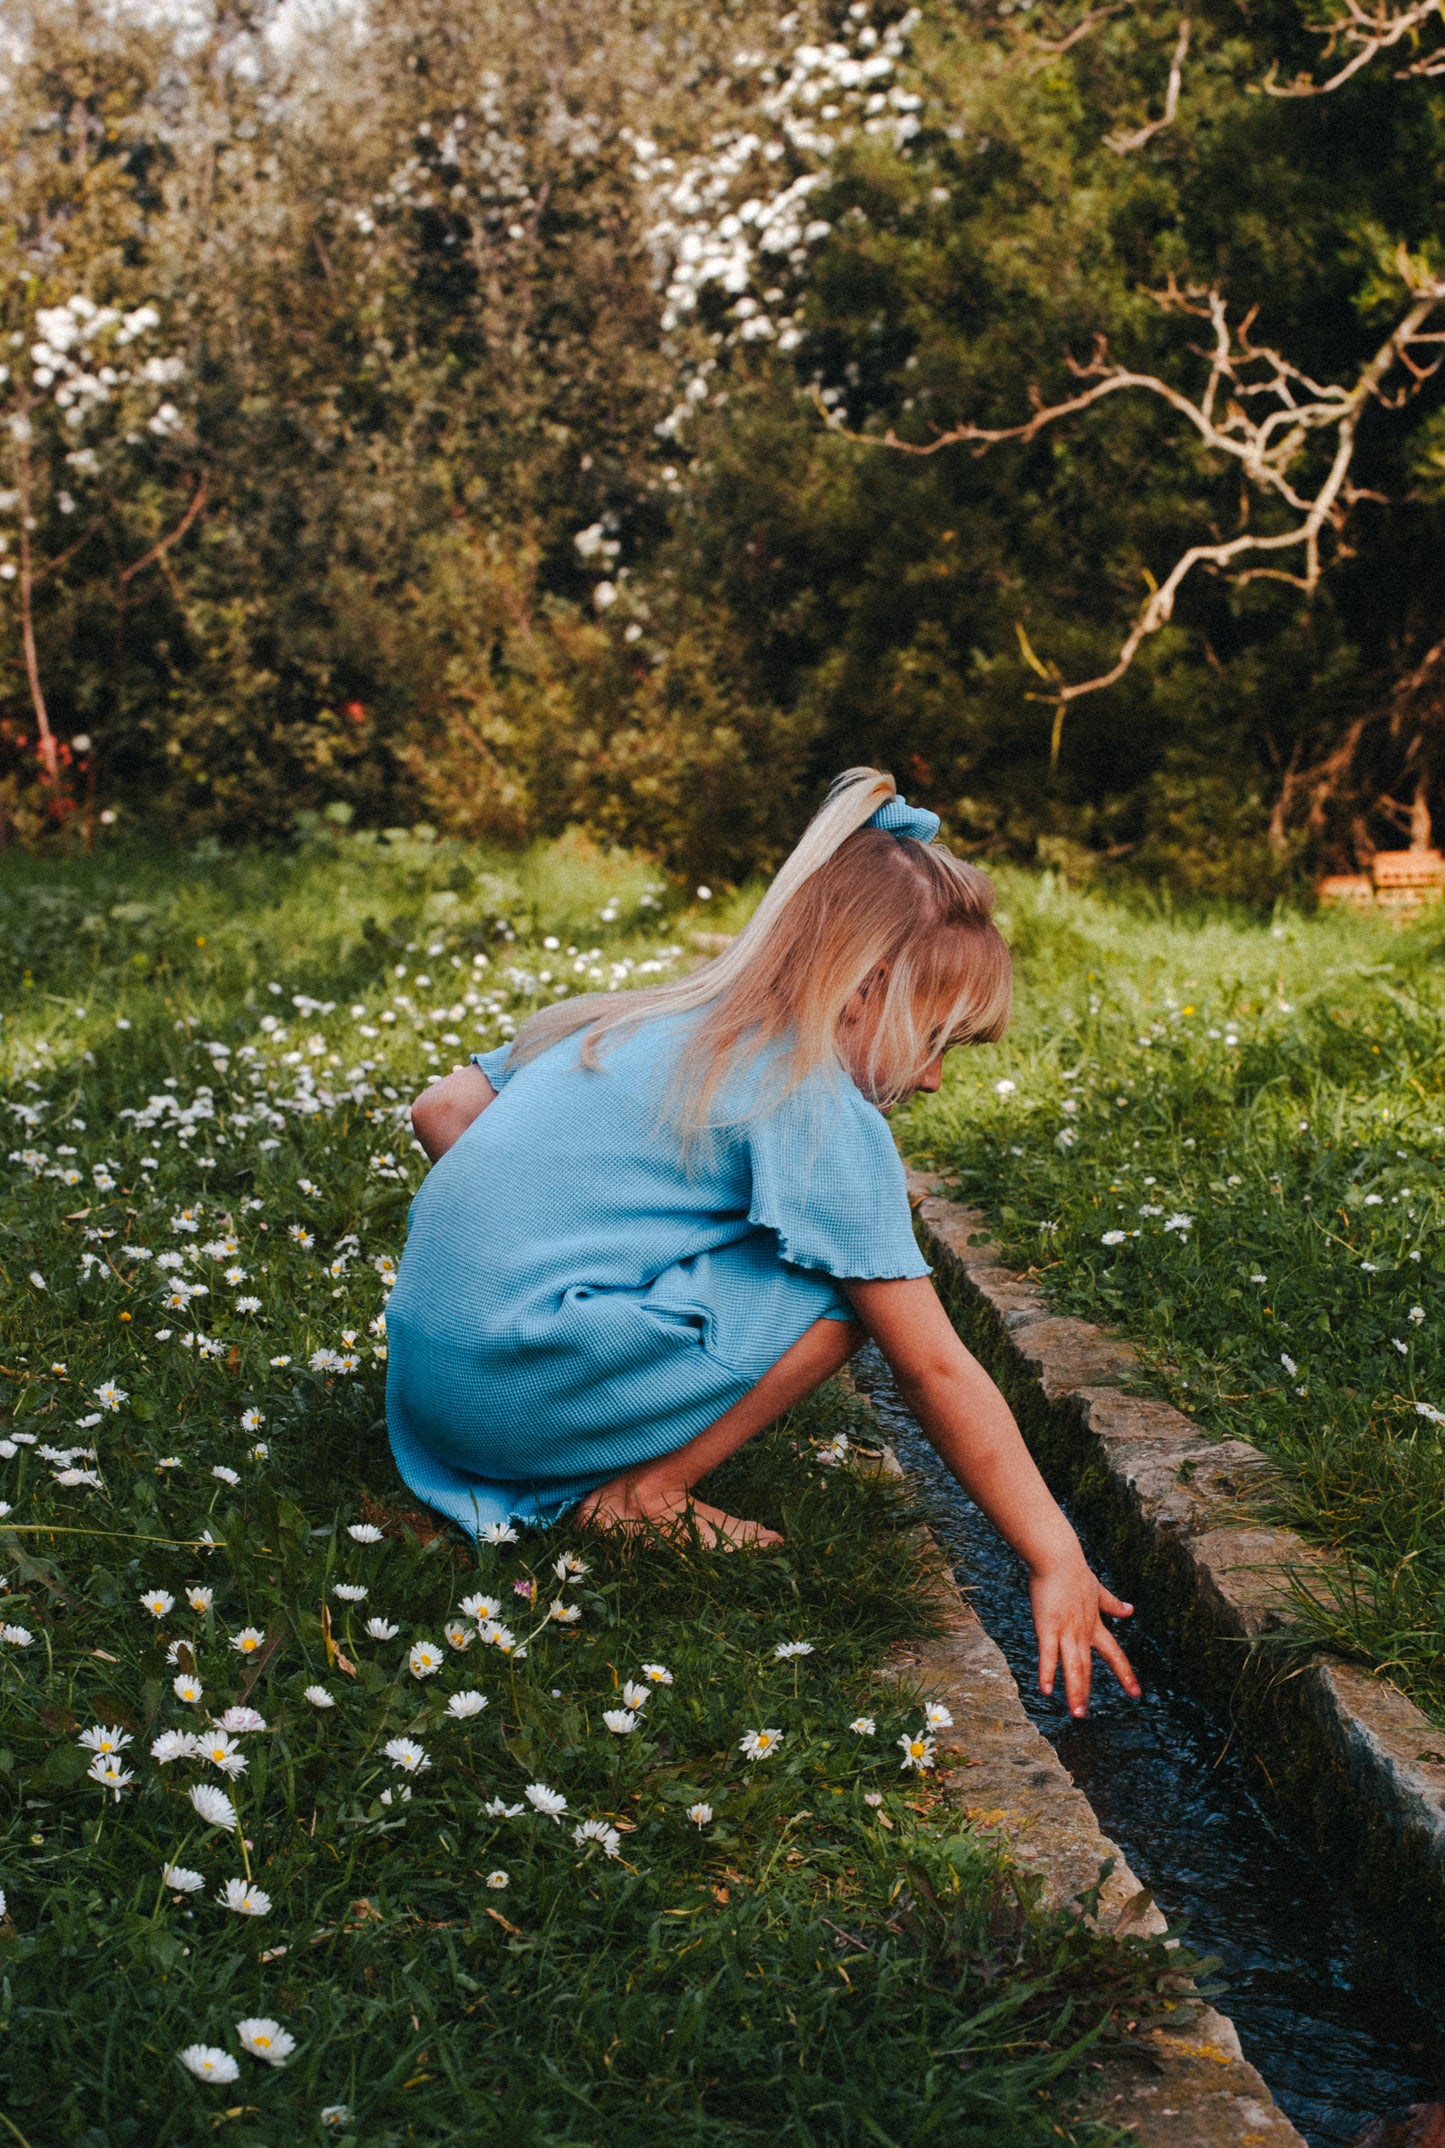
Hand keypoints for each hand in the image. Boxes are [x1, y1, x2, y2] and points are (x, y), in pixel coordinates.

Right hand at [1029, 1556, 1139, 1716]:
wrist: (1059, 1556)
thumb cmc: (1074, 1570)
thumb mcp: (1097, 1590)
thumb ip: (1112, 1604)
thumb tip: (1131, 1611)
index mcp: (1094, 1625)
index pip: (1114, 1654)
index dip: (1125, 1674)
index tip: (1136, 1694)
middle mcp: (1083, 1632)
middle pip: (1086, 1667)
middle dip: (1085, 1692)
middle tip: (1084, 1717)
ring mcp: (1066, 1630)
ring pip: (1072, 1666)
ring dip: (1074, 1691)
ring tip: (1076, 1714)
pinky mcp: (1047, 1625)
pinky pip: (1048, 1654)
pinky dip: (1048, 1672)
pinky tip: (1047, 1691)